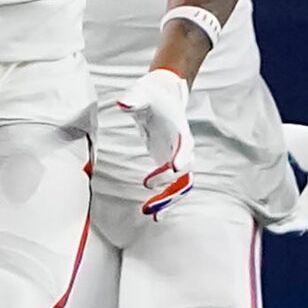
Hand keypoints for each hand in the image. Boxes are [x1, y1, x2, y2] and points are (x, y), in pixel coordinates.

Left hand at [112, 68, 193, 216]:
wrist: (164, 93)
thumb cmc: (153, 93)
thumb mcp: (142, 93)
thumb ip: (133, 100)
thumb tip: (123, 103)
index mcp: (180, 129)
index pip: (185, 145)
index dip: (182, 156)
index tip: (175, 167)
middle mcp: (183, 147)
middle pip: (184, 171)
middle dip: (169, 186)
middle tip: (149, 194)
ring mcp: (178, 157)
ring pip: (181, 185)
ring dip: (168, 199)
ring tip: (150, 212)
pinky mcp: (169, 163)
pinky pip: (173, 187)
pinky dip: (167, 200)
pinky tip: (157, 215)